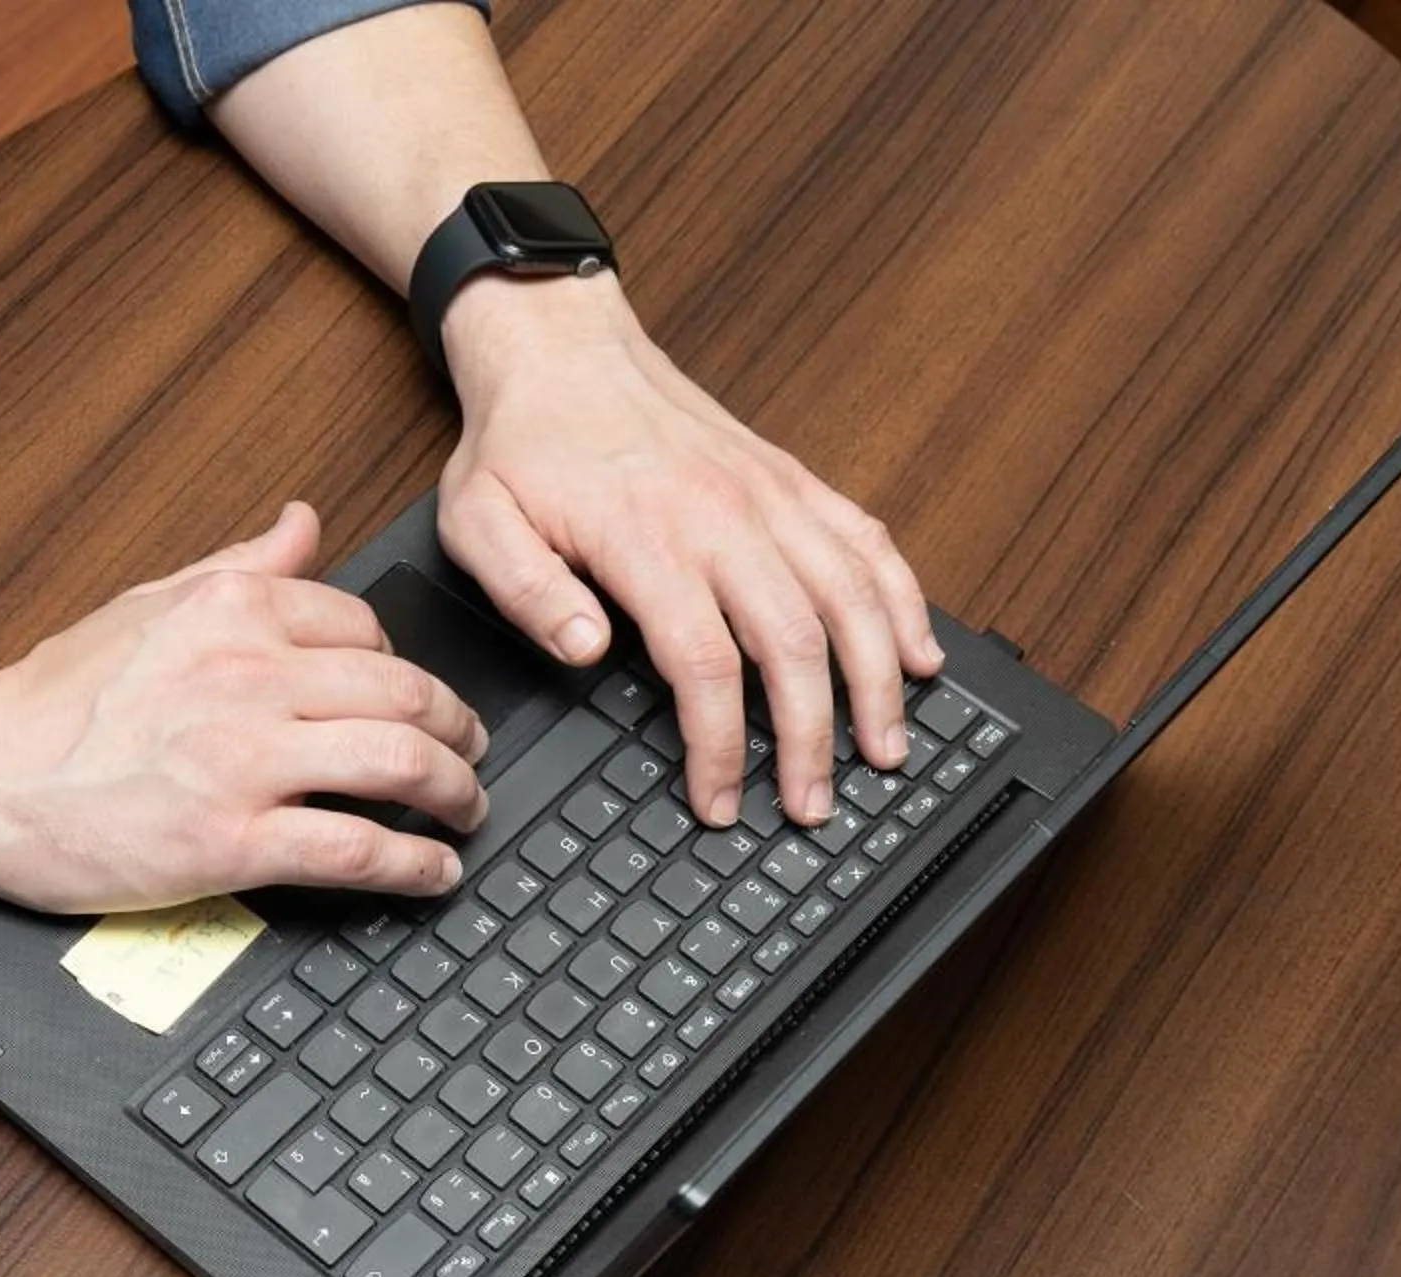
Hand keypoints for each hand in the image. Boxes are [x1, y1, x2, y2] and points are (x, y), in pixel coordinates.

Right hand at [0, 502, 491, 913]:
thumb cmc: (52, 700)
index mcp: (233, 609)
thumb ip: (241, 565)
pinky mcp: (229, 841)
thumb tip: (305, 522)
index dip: (406, 669)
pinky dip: (414, 863)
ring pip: (399, 764)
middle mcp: (248, 675)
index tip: (417, 702)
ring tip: (467, 813)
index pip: (365, 627)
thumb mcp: (151, 602)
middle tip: (472, 757)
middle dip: (459, 732)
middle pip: (405, 693)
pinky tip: (434, 873)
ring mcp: (242, 761)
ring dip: (455, 793)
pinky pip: (355, 847)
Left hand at [436, 276, 945, 826]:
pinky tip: (921, 653)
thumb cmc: (522, 441)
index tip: (721, 802)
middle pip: (797, 643)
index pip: (704, 665)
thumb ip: (526, 591)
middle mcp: (725, 515)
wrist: (561, 346)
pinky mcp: (792, 478)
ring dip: (878, 680)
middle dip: (814, 739)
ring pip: (852, 596)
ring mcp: (770, 494)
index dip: (721, 747)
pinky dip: (904, 599)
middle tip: (814, 806)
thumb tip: (583, 651)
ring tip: (886, 751)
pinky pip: (867, 541)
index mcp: (649, 537)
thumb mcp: (479, 520)